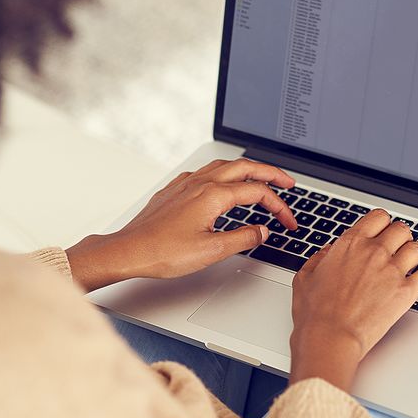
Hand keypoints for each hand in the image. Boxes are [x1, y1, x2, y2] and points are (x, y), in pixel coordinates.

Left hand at [65, 159, 298, 291]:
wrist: (129, 250)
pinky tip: (222, 184)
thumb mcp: (211, 251)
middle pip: (245, 167)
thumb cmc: (162, 252)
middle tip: (289, 183)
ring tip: (261, 178)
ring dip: (247, 169)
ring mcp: (186, 184)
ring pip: (224, 166)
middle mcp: (200, 183)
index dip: (279, 206)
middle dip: (271, 173)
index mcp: (213, 195)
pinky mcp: (174, 190)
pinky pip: (205, 172)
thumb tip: (262, 231)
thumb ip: (243, 238)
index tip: (288, 221)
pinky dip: (223, 174)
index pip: (258, 193)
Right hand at [288, 209, 417, 390]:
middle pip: (400, 229)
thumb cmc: (315, 312)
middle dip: (402, 234)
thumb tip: (329, 252)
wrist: (330, 337)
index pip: (377, 218)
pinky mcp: (406, 291)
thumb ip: (319, 259)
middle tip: (403, 240)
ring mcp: (393, 270)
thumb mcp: (305, 278)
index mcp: (350, 244)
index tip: (383, 227)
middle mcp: (374, 251)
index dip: (382, 222)